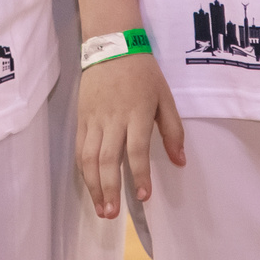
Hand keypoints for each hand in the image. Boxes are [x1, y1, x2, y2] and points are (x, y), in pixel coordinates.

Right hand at [76, 53, 184, 219]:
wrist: (111, 45)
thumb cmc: (143, 73)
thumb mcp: (165, 97)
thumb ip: (172, 130)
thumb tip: (179, 161)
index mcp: (136, 114)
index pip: (136, 150)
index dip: (138, 175)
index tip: (143, 196)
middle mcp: (112, 119)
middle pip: (107, 159)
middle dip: (109, 189)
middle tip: (112, 214)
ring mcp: (94, 118)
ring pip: (89, 157)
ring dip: (93, 185)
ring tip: (100, 207)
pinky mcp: (81, 117)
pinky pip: (80, 147)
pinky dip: (83, 168)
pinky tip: (89, 184)